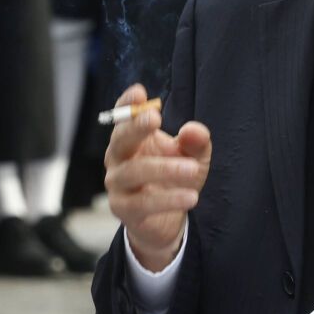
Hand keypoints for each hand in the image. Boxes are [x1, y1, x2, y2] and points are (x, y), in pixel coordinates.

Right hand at [104, 84, 210, 271]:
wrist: (166, 221)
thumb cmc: (174, 180)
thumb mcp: (192, 157)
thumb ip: (196, 142)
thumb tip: (194, 130)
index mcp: (131, 139)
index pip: (123, 117)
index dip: (127, 104)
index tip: (139, 92)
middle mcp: (117, 158)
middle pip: (120, 139)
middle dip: (136, 127)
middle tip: (155, 118)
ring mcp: (117, 184)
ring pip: (133, 172)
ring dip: (164, 169)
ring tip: (192, 169)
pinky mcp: (123, 210)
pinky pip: (143, 204)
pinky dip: (168, 200)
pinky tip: (191, 197)